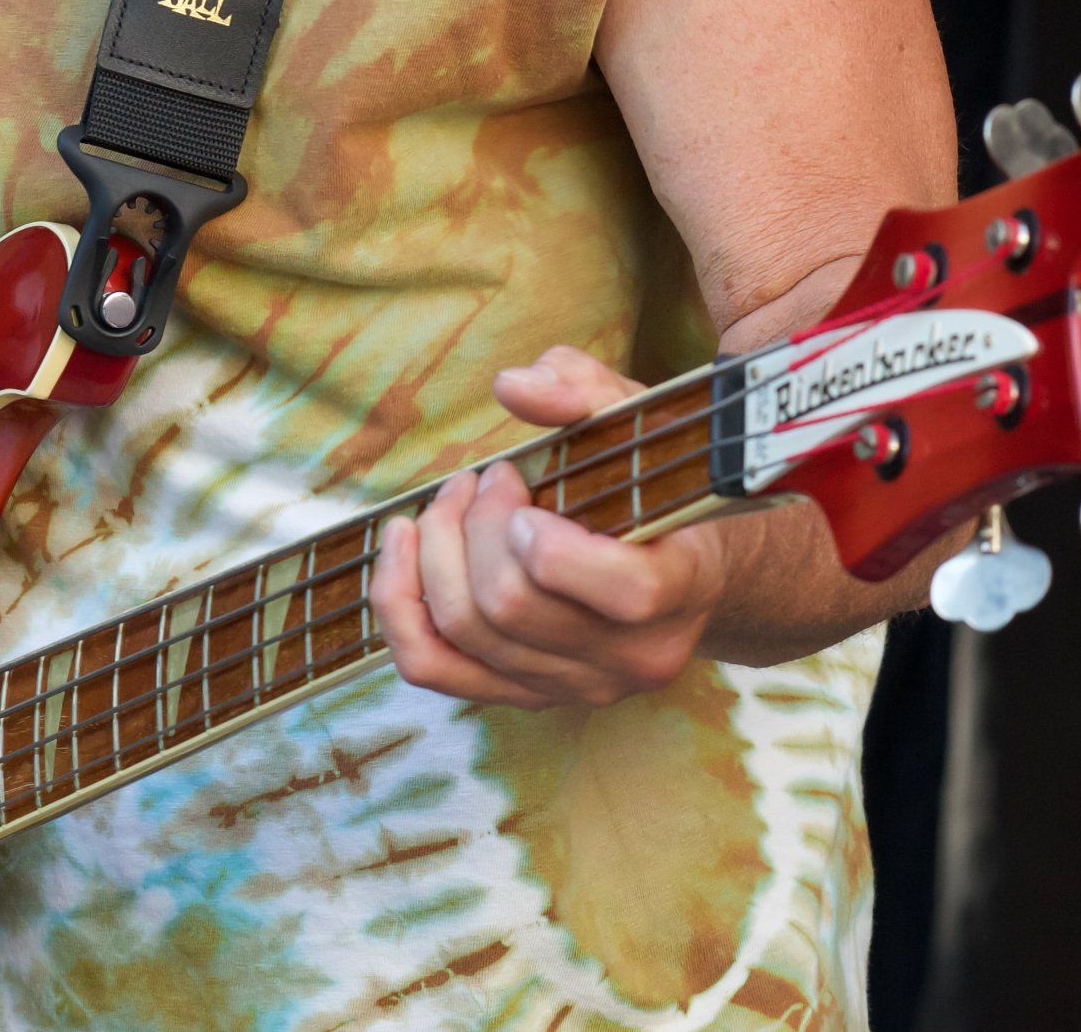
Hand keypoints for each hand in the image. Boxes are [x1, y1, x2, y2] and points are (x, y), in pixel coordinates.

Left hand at [369, 345, 731, 709]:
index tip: (518, 483)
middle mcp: (633, 655)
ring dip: (434, 551)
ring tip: (450, 499)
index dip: (553, 543)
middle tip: (484, 477)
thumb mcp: (635, 418)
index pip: (625, 592)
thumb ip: (581, 389)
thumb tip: (512, 386)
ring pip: (468, 634)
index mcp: (681, 585)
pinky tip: (402, 546)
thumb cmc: (653, 479)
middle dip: (474, 525)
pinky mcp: (528, 694)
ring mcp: (578, 685)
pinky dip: (399, 605)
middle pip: (514, 607)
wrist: (680, 560)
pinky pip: (435, 667)